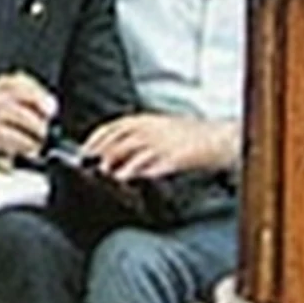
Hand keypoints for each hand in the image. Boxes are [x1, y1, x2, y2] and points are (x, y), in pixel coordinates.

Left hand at [81, 112, 234, 184]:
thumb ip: (138, 134)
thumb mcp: (161, 126)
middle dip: (101, 156)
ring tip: (110, 178)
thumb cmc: (191, 134)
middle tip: (92, 169)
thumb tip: (115, 148)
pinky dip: (137, 176)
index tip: (85, 152)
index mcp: (145, 119)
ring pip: (129, 156)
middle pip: (116, 142)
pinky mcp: (171, 158)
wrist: (218, 139)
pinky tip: (131, 183)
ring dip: (116, 168)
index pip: (111, 128)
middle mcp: (149, 129)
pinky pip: (149, 168)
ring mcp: (160, 143)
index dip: (95, 140)